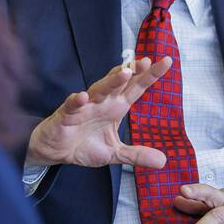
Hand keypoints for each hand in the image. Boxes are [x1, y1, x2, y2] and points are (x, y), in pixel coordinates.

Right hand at [26, 56, 173, 168]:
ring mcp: (85, 106)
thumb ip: (137, 155)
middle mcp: (103, 102)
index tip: (167, 62)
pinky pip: (72, 105)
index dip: (151, 75)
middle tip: (146, 62)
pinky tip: (82, 97)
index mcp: (116, 107)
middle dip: (132, 72)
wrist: (56, 151)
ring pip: (99, 90)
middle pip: (120, 83)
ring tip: (123, 73)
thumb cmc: (85, 145)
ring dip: (110, 82)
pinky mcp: (67, 114)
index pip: (136, 88)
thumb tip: (163, 162)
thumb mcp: (115, 153)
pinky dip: (76, 101)